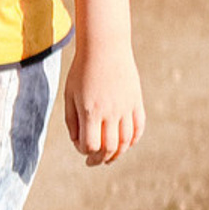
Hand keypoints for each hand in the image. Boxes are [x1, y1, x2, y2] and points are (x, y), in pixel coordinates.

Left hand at [65, 39, 144, 165]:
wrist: (105, 48)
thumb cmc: (82, 71)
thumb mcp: (70, 95)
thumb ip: (72, 120)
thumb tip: (78, 143)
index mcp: (91, 111)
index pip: (91, 145)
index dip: (85, 152)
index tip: (81, 149)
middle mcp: (111, 112)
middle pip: (110, 147)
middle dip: (100, 158)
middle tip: (93, 162)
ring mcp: (126, 107)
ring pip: (126, 141)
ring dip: (117, 153)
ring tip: (108, 158)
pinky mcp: (137, 102)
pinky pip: (138, 127)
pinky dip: (133, 140)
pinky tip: (125, 144)